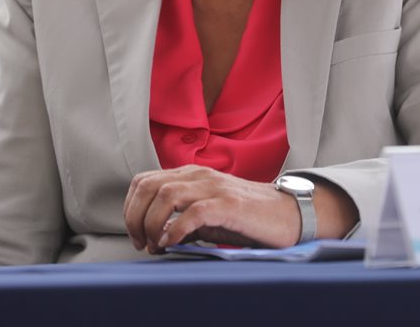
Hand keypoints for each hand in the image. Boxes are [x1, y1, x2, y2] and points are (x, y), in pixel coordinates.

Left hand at [123, 165, 299, 253]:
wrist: (288, 214)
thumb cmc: (249, 217)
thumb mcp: (209, 215)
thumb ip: (184, 220)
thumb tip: (159, 238)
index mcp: (191, 175)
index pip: (144, 181)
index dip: (131, 208)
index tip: (136, 234)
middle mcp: (199, 175)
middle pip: (148, 186)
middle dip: (135, 217)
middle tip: (140, 243)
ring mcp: (214, 187)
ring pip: (165, 195)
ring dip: (152, 224)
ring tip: (155, 245)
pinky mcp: (229, 204)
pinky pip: (193, 213)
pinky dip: (176, 229)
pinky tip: (172, 243)